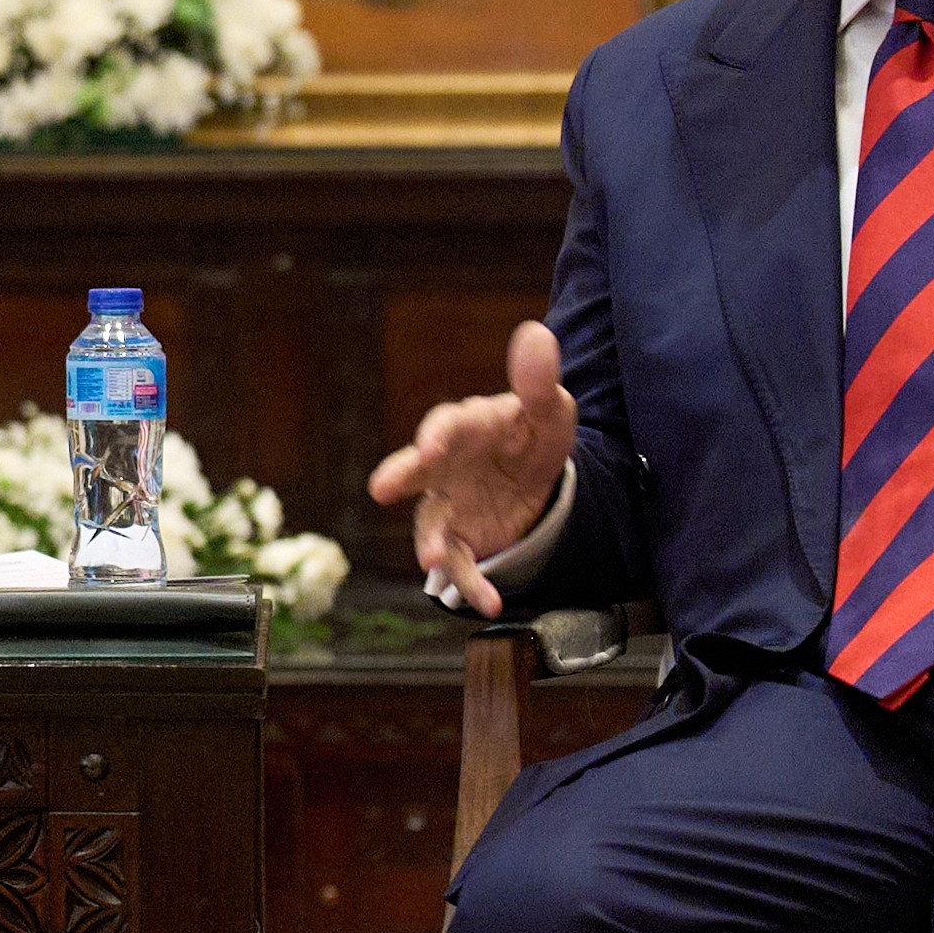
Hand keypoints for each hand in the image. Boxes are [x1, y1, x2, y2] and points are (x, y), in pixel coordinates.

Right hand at [369, 319, 575, 618]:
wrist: (535, 480)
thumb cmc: (533, 435)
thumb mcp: (549, 410)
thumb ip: (539, 379)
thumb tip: (535, 332)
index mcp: (470, 426)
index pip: (450, 424)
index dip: (438, 435)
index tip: (432, 446)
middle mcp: (447, 463)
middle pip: (418, 467)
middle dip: (403, 474)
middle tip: (384, 487)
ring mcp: (447, 501)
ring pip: (429, 521)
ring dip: (430, 541)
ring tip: (432, 560)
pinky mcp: (457, 536)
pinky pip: (457, 562)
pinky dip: (470, 583)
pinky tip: (490, 600)